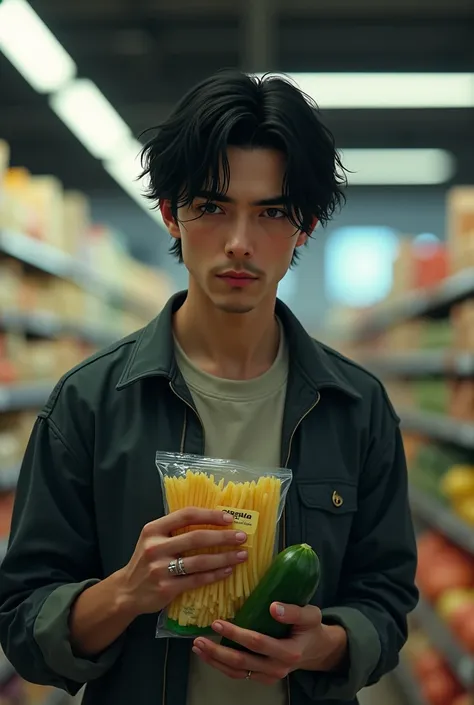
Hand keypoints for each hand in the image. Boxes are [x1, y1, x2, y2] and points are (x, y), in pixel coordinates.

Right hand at [116, 508, 247, 616]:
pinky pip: (197, 580)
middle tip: (242, 537)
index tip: (229, 518)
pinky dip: (215, 575)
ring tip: (242, 555)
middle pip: (196, 538)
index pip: (186, 515)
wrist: (126, 591)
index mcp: (153, 529)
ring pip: (200, 561)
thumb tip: (212, 521)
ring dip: (224, 557)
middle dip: (223, 537)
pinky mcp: (167, 588)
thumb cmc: (146, 561)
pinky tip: (228, 571)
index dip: (210, 515)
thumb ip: (175, 530)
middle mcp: (156, 546)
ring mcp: (160, 568)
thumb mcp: (153, 539)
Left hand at [192, 603, 347, 684]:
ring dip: (215, 661)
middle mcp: (277, 668)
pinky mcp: (263, 677)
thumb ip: (294, 612)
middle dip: (218, 651)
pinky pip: (240, 675)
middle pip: (242, 662)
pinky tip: (209, 655)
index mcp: (289, 651)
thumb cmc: (311, 627)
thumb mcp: (310, 615)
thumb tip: (273, 607)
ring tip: (197, 647)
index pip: (258, 643)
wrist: (316, 649)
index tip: (218, 622)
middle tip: (200, 638)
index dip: (236, 634)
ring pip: (237, 672)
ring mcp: (269, 675)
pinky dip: (222, 666)